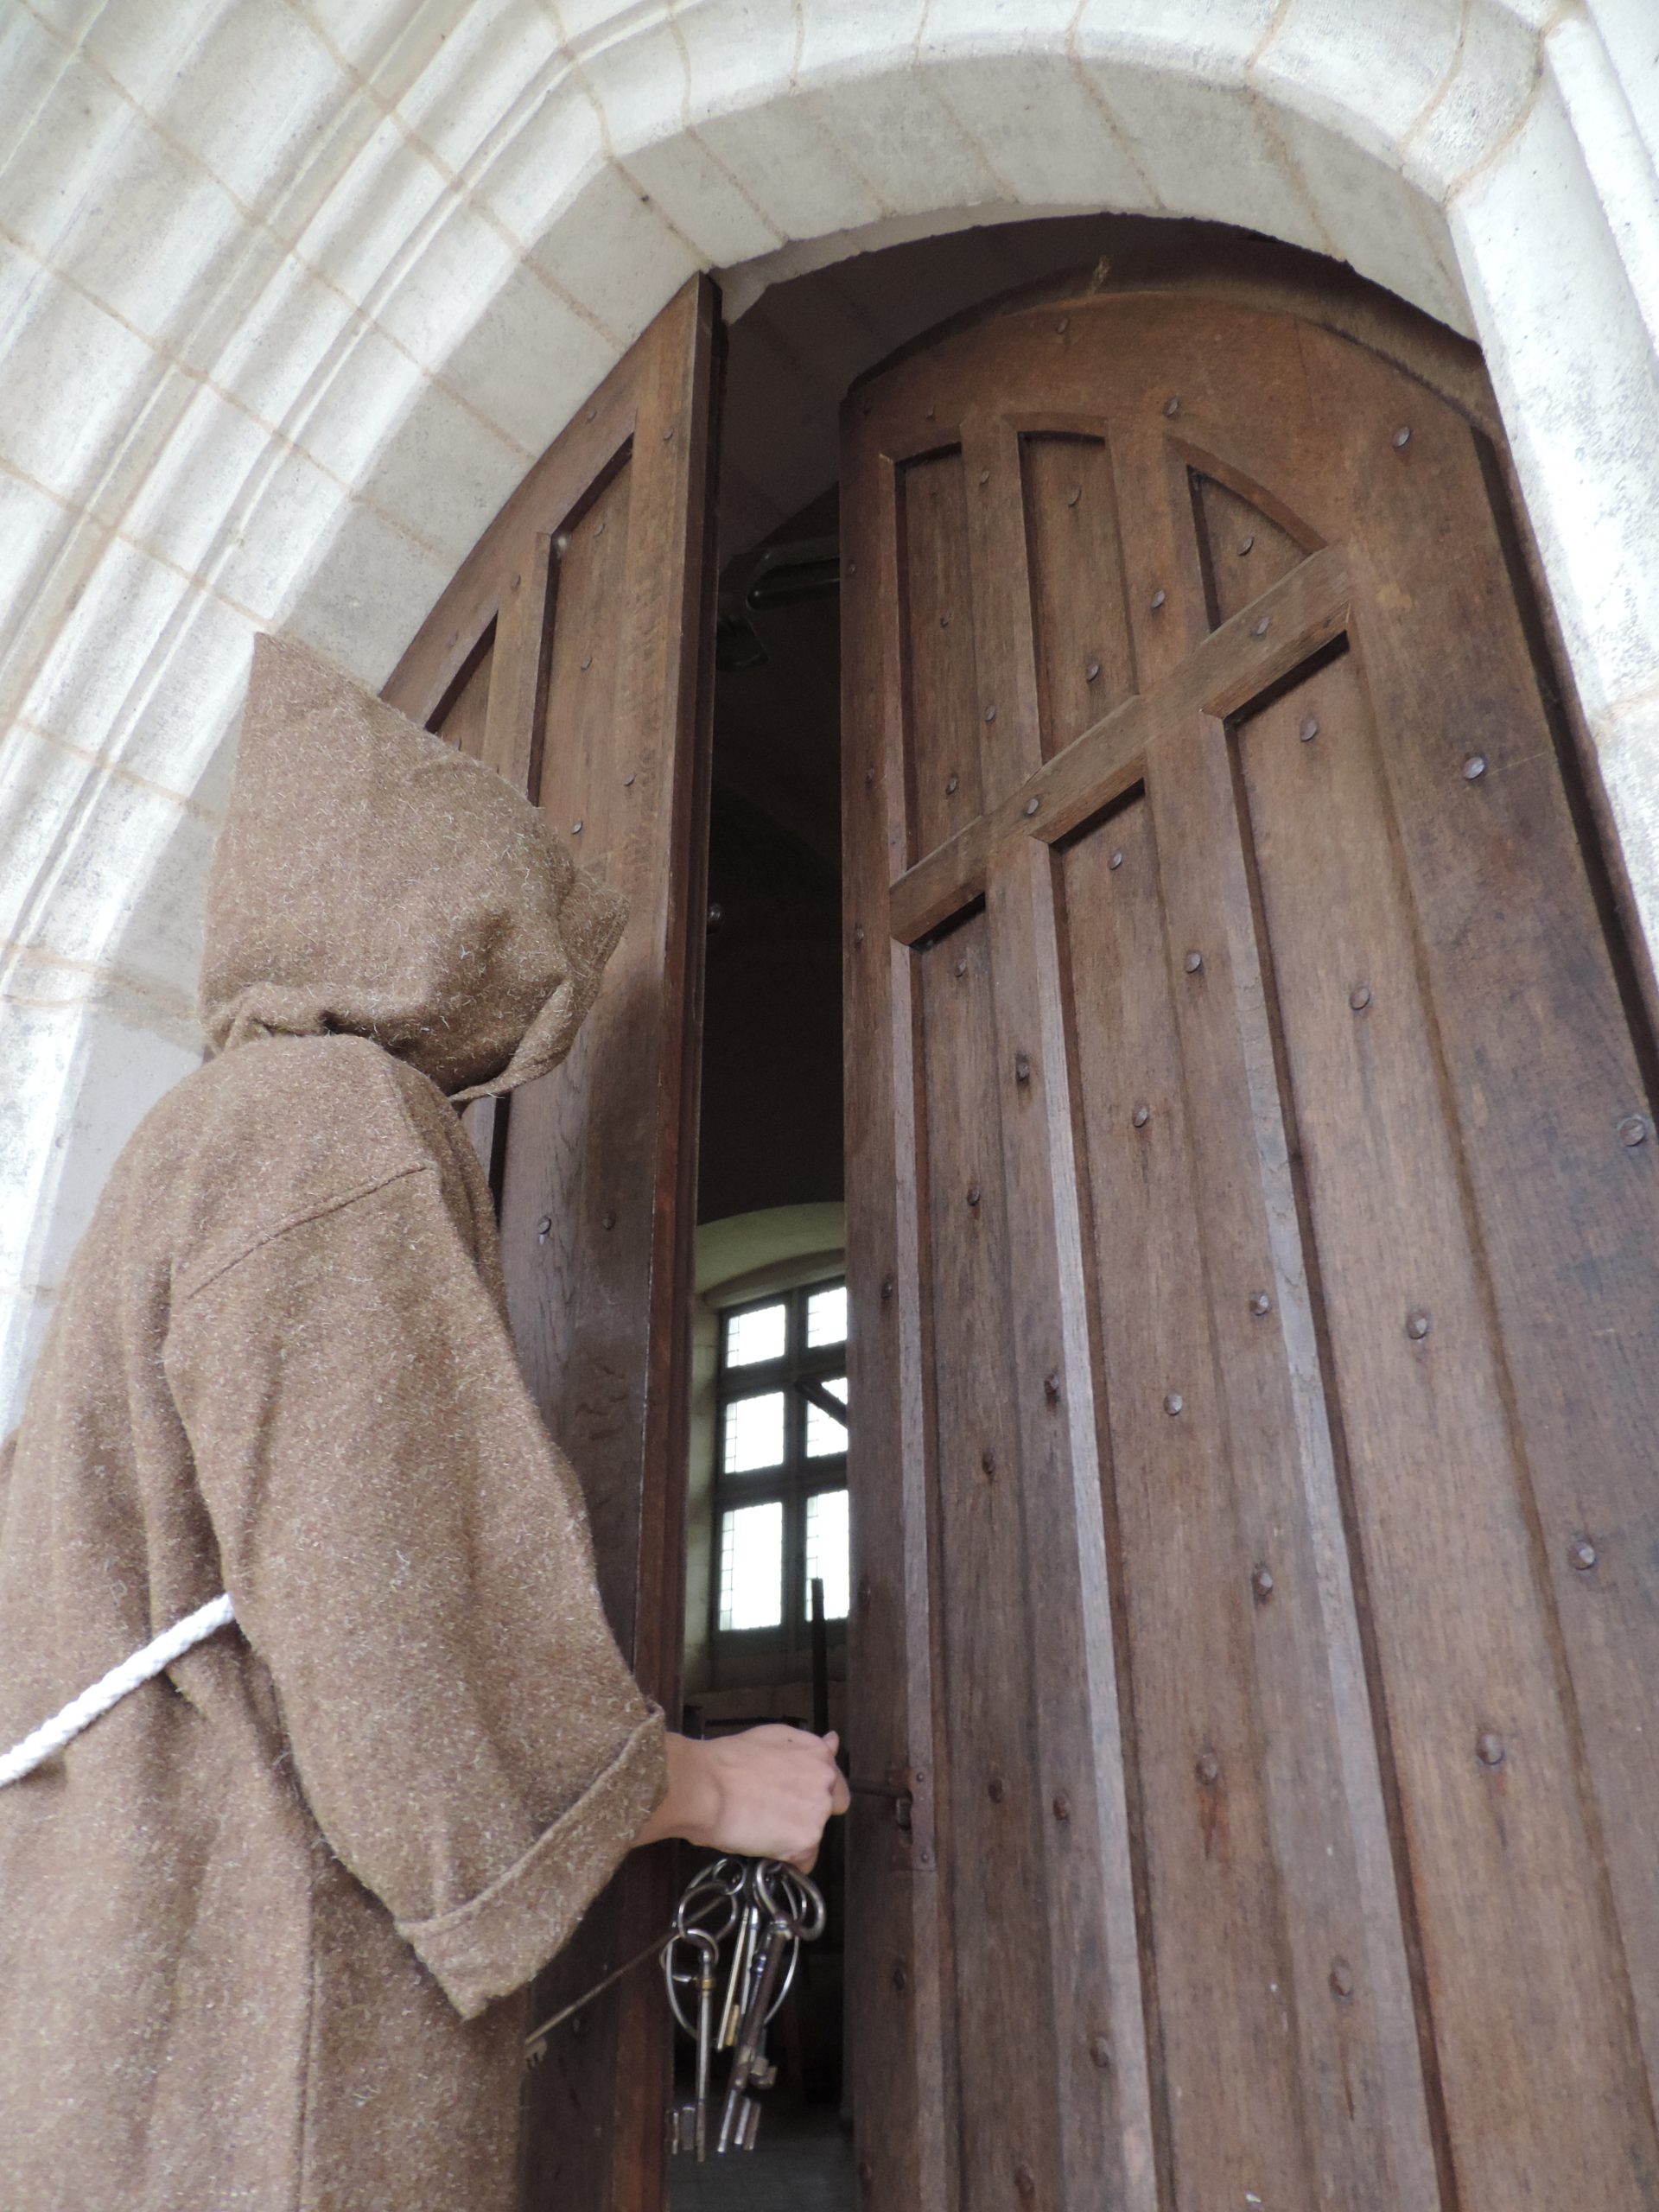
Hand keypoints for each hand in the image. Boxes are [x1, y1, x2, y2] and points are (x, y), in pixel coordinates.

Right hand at [633, 1725, 849, 1871]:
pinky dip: (786, 1860)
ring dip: (793, 1836)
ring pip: (813, 1835)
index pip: (835, 1783)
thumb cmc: (728, 1760)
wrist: (707, 1787)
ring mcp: (818, 1813)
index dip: (814, 1793)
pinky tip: (763, 1846)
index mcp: (818, 1754)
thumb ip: (806, 1745)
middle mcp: (825, 1782)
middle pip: (826, 1810)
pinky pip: (802, 1861)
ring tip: (760, 1828)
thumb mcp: (772, 1736)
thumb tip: (832, 1742)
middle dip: (805, 1814)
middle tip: (773, 1814)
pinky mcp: (806, 1842)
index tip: (796, 1798)